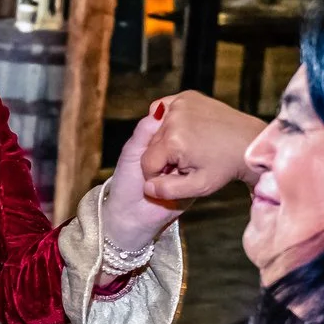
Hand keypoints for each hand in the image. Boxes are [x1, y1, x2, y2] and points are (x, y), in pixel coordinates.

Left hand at [101, 111, 187, 259]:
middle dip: (180, 142)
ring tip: (170, 167)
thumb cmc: (126, 182)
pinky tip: (178, 175)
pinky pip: (196, 173)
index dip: (171, 124)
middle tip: (167, 155)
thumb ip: (144, 130)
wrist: (130, 216)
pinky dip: (189, 172)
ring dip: (185, 158)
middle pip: (184, 139)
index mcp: (157, 145)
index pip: (170, 125)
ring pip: (192, 155)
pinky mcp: (192, 185)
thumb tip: (160, 108)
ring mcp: (183, 170)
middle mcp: (172, 156)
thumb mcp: (132, 151)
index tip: (167, 129)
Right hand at [138, 91, 261, 206]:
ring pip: (158, 130)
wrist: (248, 142)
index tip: (173, 177)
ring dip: (168, 141)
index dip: (156, 175)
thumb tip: (147, 188)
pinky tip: (186, 131)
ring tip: (190, 148)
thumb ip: (168, 190)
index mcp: (174, 141)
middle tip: (187, 163)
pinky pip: (165, 110)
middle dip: (164, 157)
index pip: (147, 162)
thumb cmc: (226, 166)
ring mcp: (180, 103)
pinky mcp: (187, 96)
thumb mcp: (198, 186)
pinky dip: (170, 122)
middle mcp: (173, 118)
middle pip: (152, 145)